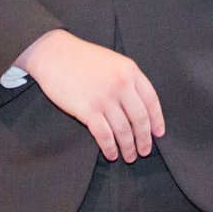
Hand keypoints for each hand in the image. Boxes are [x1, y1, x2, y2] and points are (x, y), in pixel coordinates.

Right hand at [15, 29, 164, 162]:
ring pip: (124, 131)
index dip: (157, 120)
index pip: (151, 100)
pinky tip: (111, 154)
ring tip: (129, 157)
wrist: (54, 54)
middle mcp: (121, 85)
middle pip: (140, 119)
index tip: (158, 133)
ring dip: (128, 148)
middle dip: (144, 139)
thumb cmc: (82, 58)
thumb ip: (127, 79)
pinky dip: (110, 148)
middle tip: (144, 151)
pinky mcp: (88, 110)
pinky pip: (105, 135)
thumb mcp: (113, 61)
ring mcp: (105, 98)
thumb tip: (139, 105)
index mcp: (130, 71)